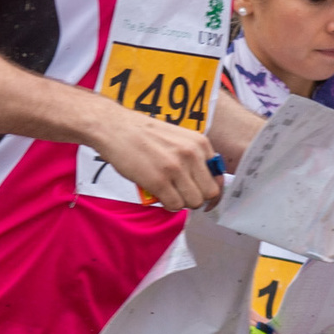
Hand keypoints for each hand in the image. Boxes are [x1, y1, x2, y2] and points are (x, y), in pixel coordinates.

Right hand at [88, 99, 219, 208]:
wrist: (115, 128)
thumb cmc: (143, 135)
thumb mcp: (178, 138)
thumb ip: (193, 157)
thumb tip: (202, 181)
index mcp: (199, 143)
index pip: (218, 177)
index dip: (211, 191)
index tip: (205, 197)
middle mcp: (191, 154)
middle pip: (209, 193)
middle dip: (196, 198)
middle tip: (182, 195)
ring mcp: (175, 168)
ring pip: (193, 202)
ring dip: (182, 203)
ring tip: (169, 194)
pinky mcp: (158, 181)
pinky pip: (174, 205)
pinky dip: (168, 205)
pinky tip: (159, 196)